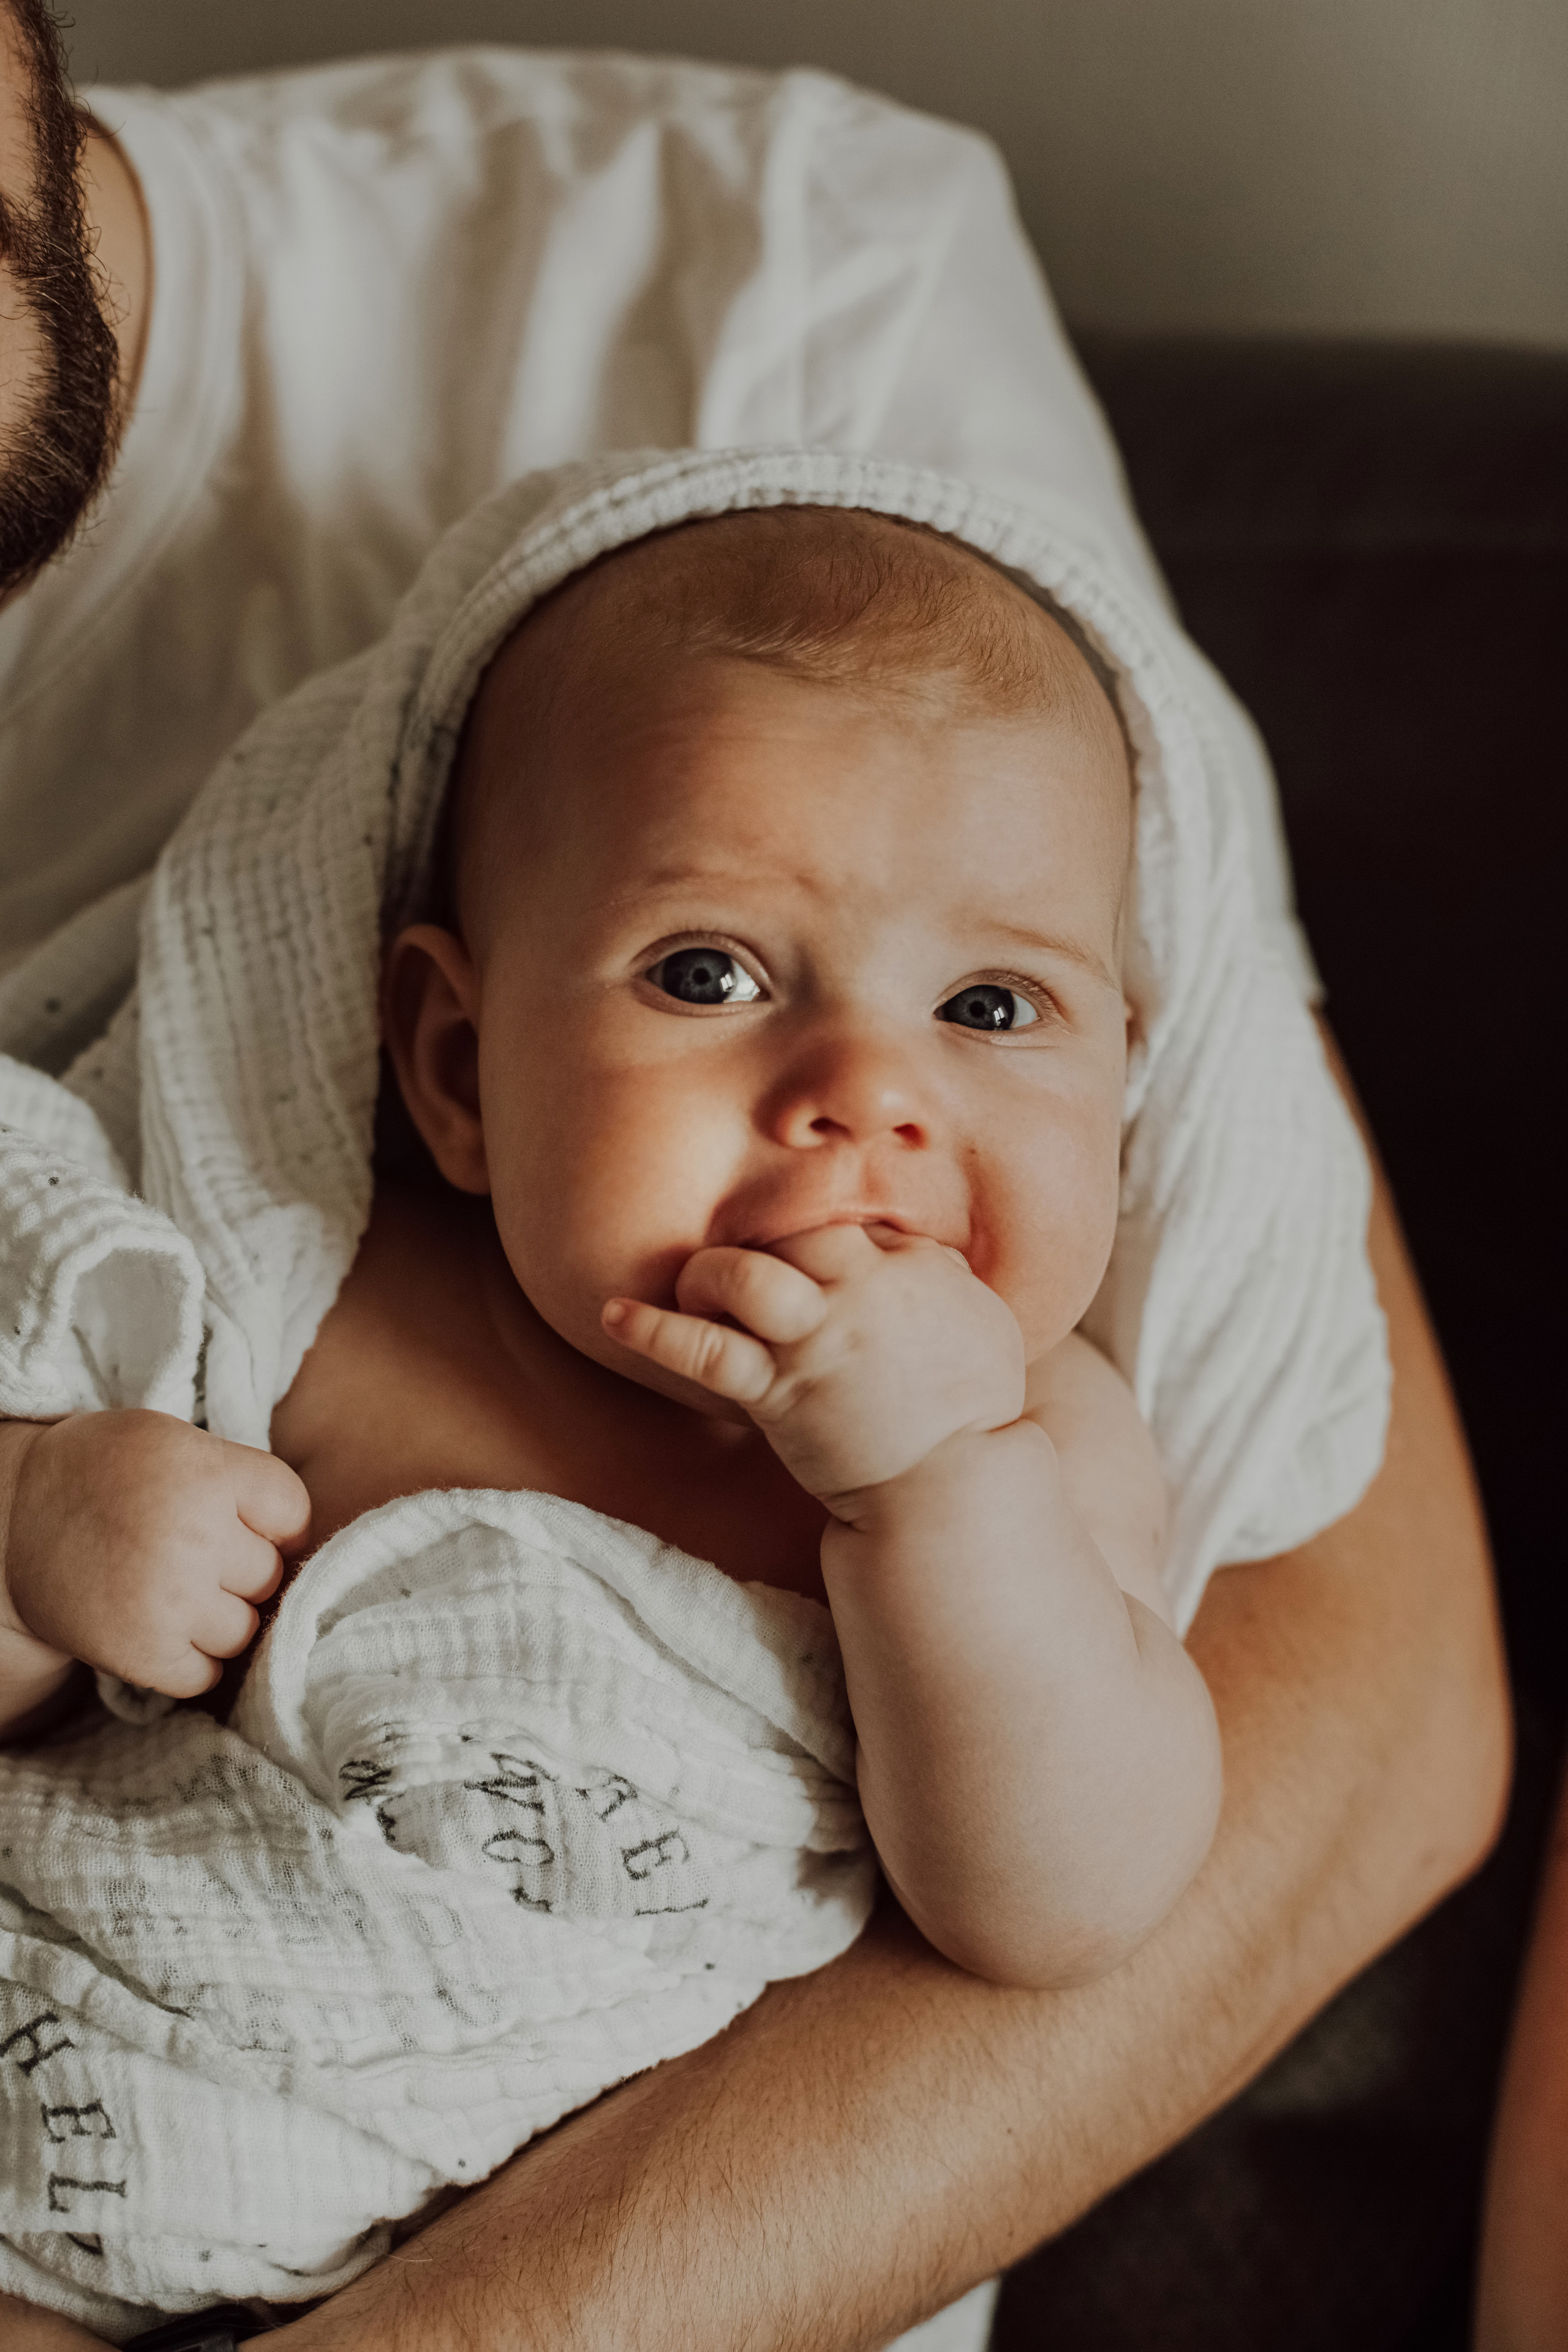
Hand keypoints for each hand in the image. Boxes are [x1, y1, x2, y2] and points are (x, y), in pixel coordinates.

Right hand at [0, 1410, 309, 1696]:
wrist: (13, 1522)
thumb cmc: (107, 1476)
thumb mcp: (175, 1444)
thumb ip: (239, 1479)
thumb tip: (303, 1542)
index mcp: (206, 1474)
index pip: (292, 1512)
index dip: (272, 1522)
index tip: (241, 1522)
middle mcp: (193, 1536)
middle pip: (269, 1574)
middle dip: (240, 1570)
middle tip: (194, 1557)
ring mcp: (168, 1600)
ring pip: (245, 1629)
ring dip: (219, 1618)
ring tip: (176, 1593)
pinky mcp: (141, 1652)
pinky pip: (206, 1674)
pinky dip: (191, 1660)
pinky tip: (163, 1629)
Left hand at [602, 1223, 1024, 1513]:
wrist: (953, 1491)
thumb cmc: (975, 1413)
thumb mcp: (983, 1322)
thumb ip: (942, 1278)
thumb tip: (918, 1253)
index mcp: (913, 1269)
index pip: (849, 1225)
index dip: (821, 1246)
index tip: (810, 1271)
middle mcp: (861, 1291)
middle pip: (792, 1235)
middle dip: (761, 1248)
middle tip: (744, 1281)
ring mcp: (814, 1338)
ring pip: (743, 1274)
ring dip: (707, 1274)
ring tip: (694, 1289)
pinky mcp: (778, 1390)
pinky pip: (704, 1351)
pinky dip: (652, 1331)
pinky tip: (614, 1316)